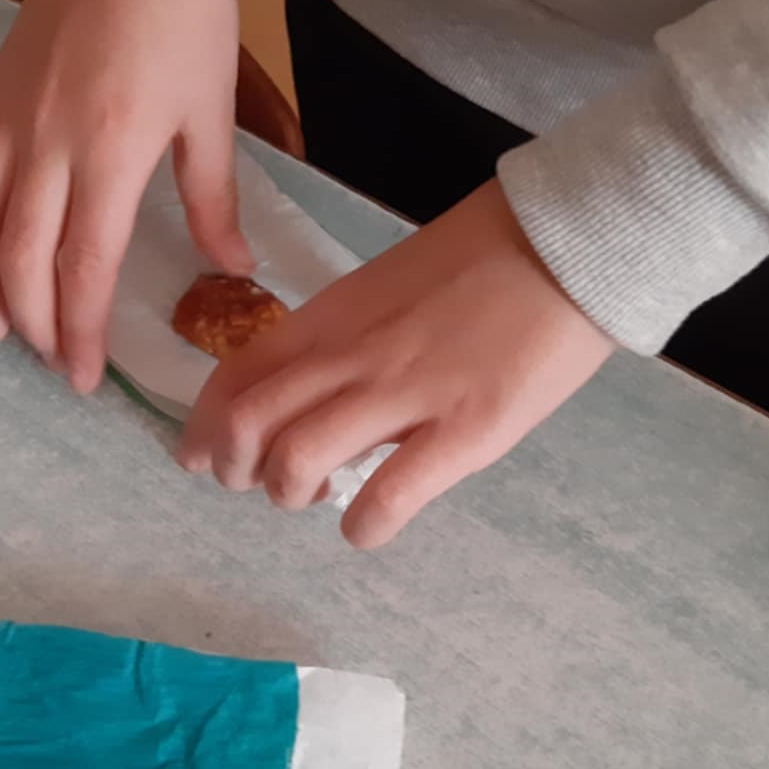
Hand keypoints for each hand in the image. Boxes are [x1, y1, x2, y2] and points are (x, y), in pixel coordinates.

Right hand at [0, 0, 252, 392]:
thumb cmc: (188, 14)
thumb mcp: (212, 112)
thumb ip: (212, 199)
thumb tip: (232, 270)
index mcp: (111, 149)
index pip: (83, 266)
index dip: (80, 331)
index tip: (85, 376)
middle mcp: (46, 141)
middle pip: (20, 258)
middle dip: (33, 323)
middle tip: (51, 363)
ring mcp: (7, 116)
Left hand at [179, 181, 614, 547]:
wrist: (568, 242)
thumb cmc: (482, 261)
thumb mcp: (386, 286)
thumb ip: (343, 336)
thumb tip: (311, 393)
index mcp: (332, 316)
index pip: (238, 375)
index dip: (204, 427)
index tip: (200, 456)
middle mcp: (352, 356)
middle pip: (249, 423)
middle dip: (233, 469)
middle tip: (254, 484)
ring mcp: (406, 395)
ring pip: (298, 461)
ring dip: (290, 495)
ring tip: (317, 497)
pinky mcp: (465, 431)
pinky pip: (388, 496)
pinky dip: (362, 526)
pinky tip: (367, 526)